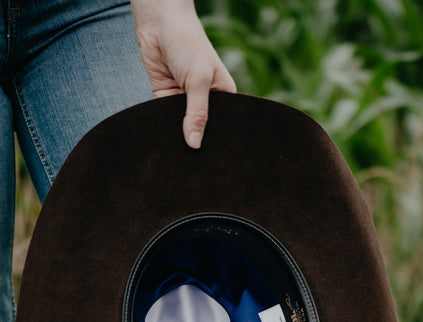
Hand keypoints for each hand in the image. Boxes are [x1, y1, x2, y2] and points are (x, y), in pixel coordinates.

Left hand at [131, 0, 236, 147]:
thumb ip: (197, 114)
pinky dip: (163, 125)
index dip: (217, 141)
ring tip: (177, 153)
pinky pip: (165, 118)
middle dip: (196, 139)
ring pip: (182, 126)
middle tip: (193, 160)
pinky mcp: (165, 97)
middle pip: (201, 128)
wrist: (159, 22)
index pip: (223, 126)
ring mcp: (185, 100)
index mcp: (224, 96)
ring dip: (178, 135)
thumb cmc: (188, 43)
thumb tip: (195, 145)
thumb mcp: (198, 80)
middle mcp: (205, 100)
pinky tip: (164, 137)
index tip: (211, 159)